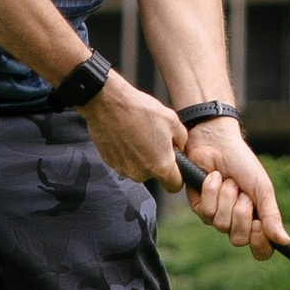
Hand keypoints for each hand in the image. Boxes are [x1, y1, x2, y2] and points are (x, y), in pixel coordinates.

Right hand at [85, 72, 189, 192]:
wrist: (108, 103)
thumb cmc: (140, 110)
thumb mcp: (172, 120)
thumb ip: (181, 139)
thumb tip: (179, 147)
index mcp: (160, 166)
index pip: (174, 186)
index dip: (177, 177)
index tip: (175, 167)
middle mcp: (141, 173)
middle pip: (154, 175)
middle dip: (157, 160)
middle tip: (154, 139)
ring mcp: (123, 169)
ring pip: (138, 168)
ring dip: (140, 156)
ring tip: (138, 134)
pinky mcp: (109, 162)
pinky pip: (124, 161)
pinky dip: (126, 152)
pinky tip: (126, 135)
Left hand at [177, 115, 282, 257]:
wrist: (218, 143)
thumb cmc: (243, 164)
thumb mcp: (262, 188)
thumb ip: (272, 215)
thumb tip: (285, 241)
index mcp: (256, 220)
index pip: (260, 250)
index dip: (260, 244)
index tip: (259, 226)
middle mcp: (236, 222)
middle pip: (238, 239)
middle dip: (242, 213)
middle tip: (243, 193)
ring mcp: (217, 216)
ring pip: (221, 225)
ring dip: (227, 197)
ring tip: (229, 181)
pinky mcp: (199, 207)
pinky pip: (206, 212)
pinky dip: (212, 191)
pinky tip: (213, 177)